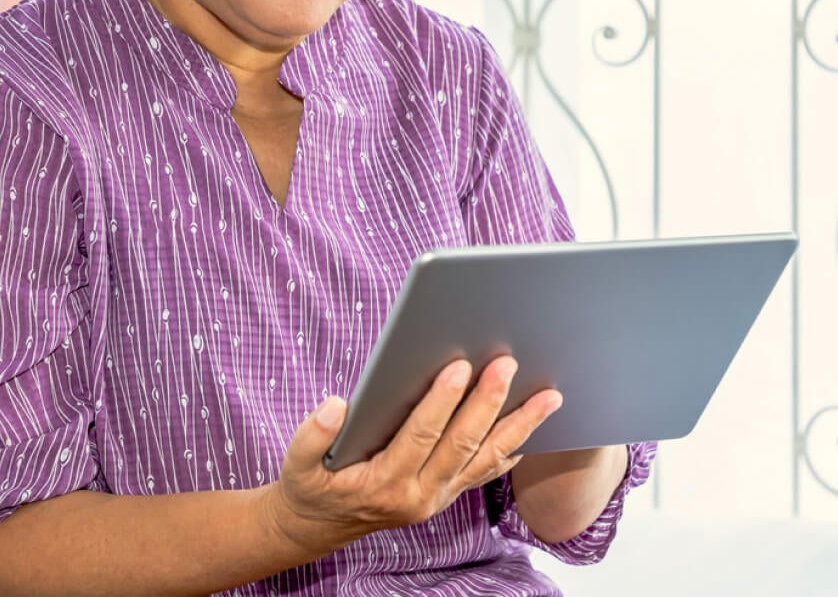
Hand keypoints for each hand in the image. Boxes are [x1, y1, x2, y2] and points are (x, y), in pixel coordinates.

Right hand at [263, 356, 561, 562]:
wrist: (316, 529)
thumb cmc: (310, 487)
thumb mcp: (297, 464)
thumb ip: (311, 435)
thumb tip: (336, 404)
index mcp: (386, 485)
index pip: (421, 437)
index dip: (441, 402)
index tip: (459, 366)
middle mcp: (420, 496)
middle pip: (464, 445)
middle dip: (488, 402)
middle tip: (507, 364)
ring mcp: (438, 498)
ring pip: (486, 459)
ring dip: (519, 426)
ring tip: (549, 396)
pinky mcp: (445, 495)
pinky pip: (485, 472)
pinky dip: (510, 450)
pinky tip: (531, 427)